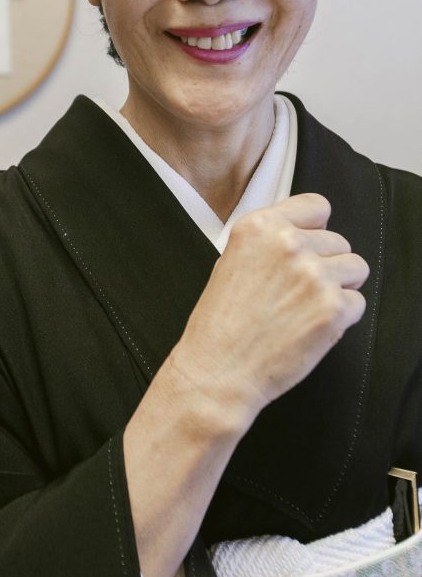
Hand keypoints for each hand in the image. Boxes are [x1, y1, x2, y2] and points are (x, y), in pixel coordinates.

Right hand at [169, 193, 368, 423]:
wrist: (218, 370)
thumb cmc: (220, 323)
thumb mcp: (232, 261)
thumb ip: (269, 242)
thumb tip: (306, 235)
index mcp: (260, 226)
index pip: (316, 206)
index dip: (316, 229)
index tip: (310, 246)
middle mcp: (288, 243)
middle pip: (339, 240)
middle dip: (326, 264)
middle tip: (299, 292)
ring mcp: (314, 275)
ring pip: (355, 268)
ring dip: (338, 287)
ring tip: (307, 308)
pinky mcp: (333, 308)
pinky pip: (358, 302)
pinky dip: (341, 317)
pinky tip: (311, 326)